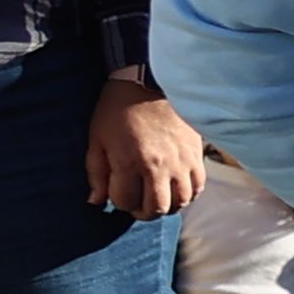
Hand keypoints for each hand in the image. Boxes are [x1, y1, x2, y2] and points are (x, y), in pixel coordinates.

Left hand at [85, 78, 205, 218]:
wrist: (148, 81)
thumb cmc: (117, 109)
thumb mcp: (97, 139)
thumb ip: (96, 173)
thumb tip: (96, 201)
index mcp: (129, 162)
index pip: (125, 202)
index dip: (118, 202)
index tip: (117, 193)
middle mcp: (158, 167)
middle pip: (156, 209)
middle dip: (143, 211)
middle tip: (137, 203)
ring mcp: (181, 162)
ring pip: (180, 202)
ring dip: (167, 205)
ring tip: (158, 196)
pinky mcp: (196, 155)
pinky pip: (197, 187)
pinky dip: (187, 194)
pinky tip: (176, 187)